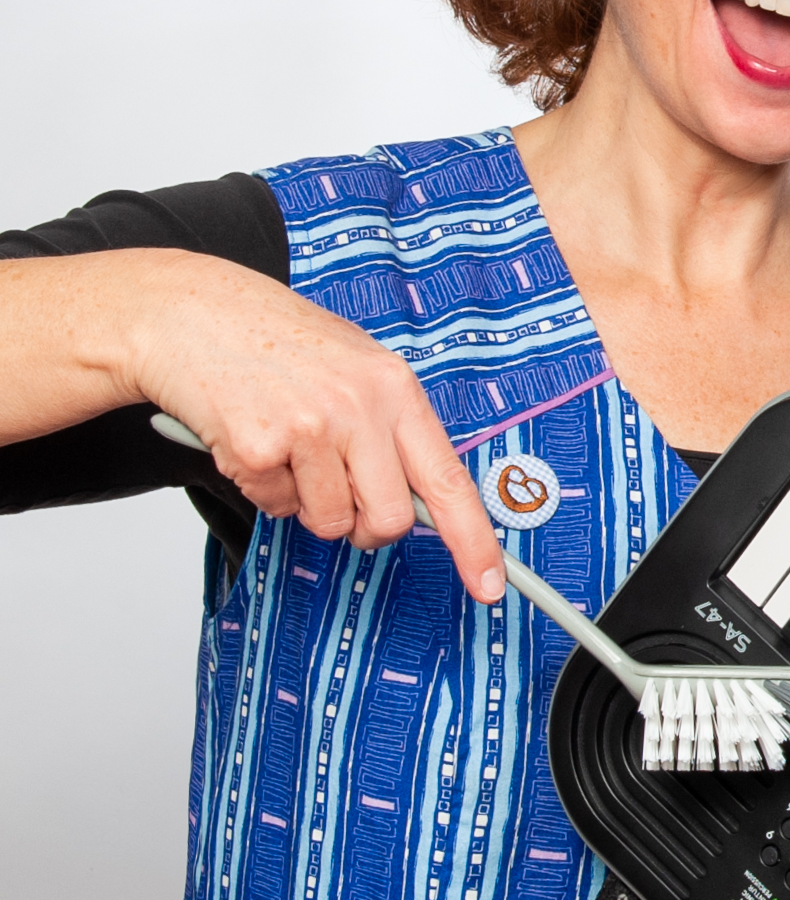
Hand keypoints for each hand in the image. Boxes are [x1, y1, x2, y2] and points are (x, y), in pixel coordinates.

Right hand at [11, 247, 505, 600]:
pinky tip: (252, 440)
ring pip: (329, 522)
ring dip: (307, 502)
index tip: (488, 585)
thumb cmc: (279, 342)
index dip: (473, 541)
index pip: (448, 480)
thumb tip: (422, 499)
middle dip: (365, 526)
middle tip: (339, 493)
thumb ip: (393, 428)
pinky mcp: (256, 447)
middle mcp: (359, 407)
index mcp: (395, 388)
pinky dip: (262, 488)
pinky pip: (274, 507)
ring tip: (288, 448)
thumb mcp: (358, 366)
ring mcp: (307, 427)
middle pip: (387, 520)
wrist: (192, 313)